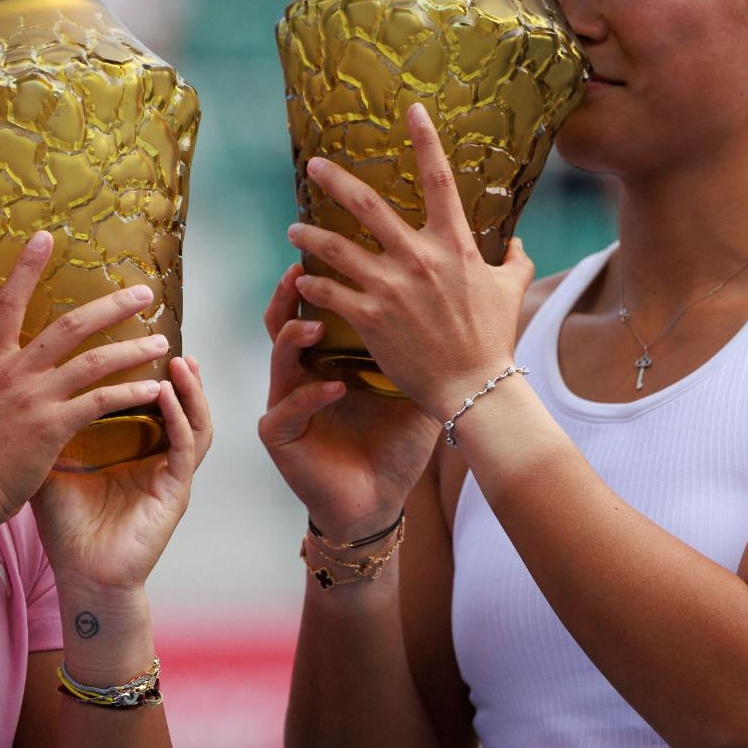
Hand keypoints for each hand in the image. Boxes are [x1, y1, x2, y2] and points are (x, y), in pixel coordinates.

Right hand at [0, 231, 176, 525]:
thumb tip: (3, 371)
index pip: (7, 304)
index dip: (25, 268)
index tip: (45, 237)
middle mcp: (12, 373)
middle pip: (68, 326)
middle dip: (110, 306)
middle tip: (143, 292)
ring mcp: (33, 398)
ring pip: (94, 361)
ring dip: (132, 349)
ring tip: (161, 342)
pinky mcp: (52, 427)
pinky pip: (101, 402)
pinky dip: (131, 393)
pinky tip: (153, 389)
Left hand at [28, 356, 210, 592]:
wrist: (79, 577)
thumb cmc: (67, 528)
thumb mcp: (53, 466)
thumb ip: (50, 429)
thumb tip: (21, 389)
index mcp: (134, 452)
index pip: (151, 402)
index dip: (151, 371)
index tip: (139, 336)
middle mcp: (157, 459)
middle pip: (180, 405)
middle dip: (179, 371)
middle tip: (168, 336)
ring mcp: (170, 475)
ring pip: (194, 421)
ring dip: (190, 390)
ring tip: (181, 360)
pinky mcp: (176, 493)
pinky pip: (185, 447)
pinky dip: (178, 418)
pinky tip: (166, 395)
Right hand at [258, 263, 440, 540]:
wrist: (377, 500)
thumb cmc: (394, 442)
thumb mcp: (415, 388)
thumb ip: (427, 347)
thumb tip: (469, 302)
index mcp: (329, 358)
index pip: (318, 309)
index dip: (320, 279)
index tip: (333, 247)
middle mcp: (302, 374)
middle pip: (284, 322)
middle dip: (289, 295)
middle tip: (300, 271)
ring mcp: (286, 403)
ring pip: (278, 359)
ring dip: (294, 339)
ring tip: (315, 328)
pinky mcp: (280, 435)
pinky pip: (288, 408)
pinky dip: (311, 396)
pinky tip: (334, 388)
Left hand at [286, 101, 533, 424]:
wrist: (475, 388)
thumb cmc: (494, 339)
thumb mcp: (511, 291)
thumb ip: (515, 261)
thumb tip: (519, 242)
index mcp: (454, 245)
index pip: (440, 179)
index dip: (425, 139)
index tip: (411, 109)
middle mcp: (419, 258)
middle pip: (368, 205)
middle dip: (335, 180)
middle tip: (313, 166)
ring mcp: (390, 287)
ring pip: (336, 248)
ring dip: (309, 236)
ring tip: (294, 229)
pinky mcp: (370, 318)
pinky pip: (329, 292)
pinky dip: (311, 284)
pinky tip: (300, 281)